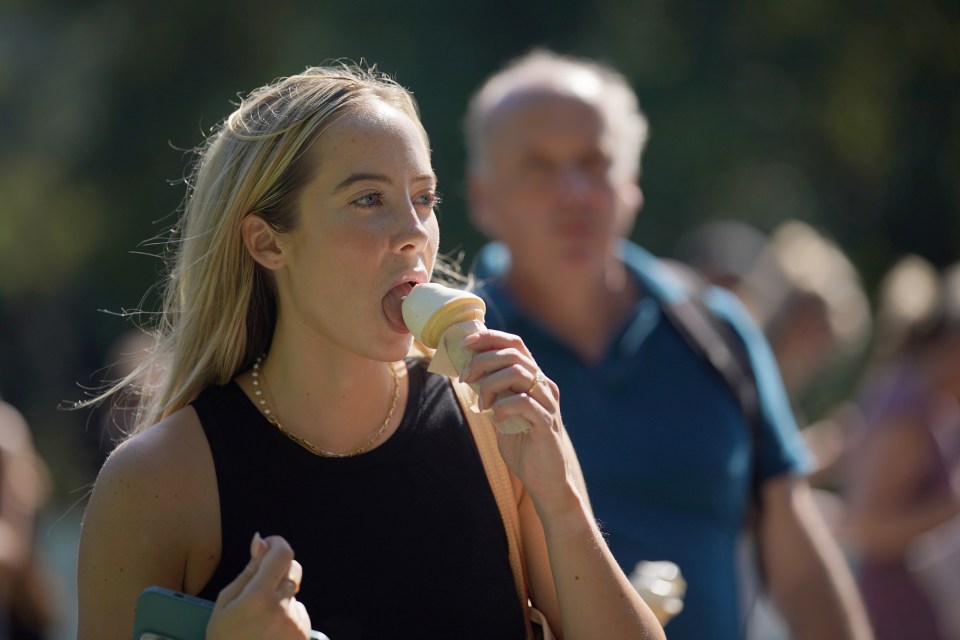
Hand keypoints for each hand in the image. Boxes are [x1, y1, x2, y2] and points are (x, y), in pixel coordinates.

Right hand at [206, 533, 311, 639]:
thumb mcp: (225, 604)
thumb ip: (248, 570)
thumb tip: (261, 540)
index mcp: (258, 596)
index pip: (283, 554)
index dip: (276, 545)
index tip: (267, 547)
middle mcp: (282, 608)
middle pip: (292, 570)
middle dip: (278, 572)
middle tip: (258, 591)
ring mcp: (295, 623)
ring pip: (294, 593)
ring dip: (281, 598)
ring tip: (260, 621)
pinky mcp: (304, 635)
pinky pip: (299, 613)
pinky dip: (288, 617)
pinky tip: (270, 632)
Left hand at [459, 329, 576, 513]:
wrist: (545, 480)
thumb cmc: (522, 444)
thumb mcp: (501, 411)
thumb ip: (492, 391)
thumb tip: (466, 370)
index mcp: (534, 379)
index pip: (515, 344)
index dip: (490, 337)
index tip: (465, 342)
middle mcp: (544, 386)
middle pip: (513, 354)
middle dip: (482, 361)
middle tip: (464, 379)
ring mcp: (547, 403)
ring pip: (518, 373)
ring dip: (490, 384)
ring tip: (482, 405)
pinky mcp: (546, 424)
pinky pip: (523, 403)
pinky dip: (503, 406)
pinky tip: (496, 418)